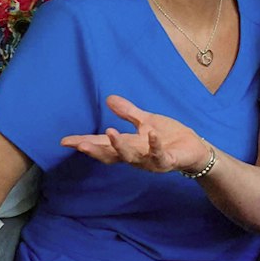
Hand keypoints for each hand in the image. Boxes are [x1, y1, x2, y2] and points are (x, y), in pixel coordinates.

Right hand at [61, 95, 211, 173]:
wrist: (194, 149)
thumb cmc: (169, 137)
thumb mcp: (146, 121)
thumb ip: (128, 113)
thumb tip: (109, 99)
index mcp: (129, 145)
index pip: (102, 144)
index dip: (84, 143)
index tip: (65, 141)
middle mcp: (135, 156)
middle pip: (111, 154)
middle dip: (95, 149)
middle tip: (80, 144)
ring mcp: (150, 161)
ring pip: (131, 157)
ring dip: (120, 146)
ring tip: (110, 132)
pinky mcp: (167, 161)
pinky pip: (159, 154)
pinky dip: (154, 144)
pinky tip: (150, 133)